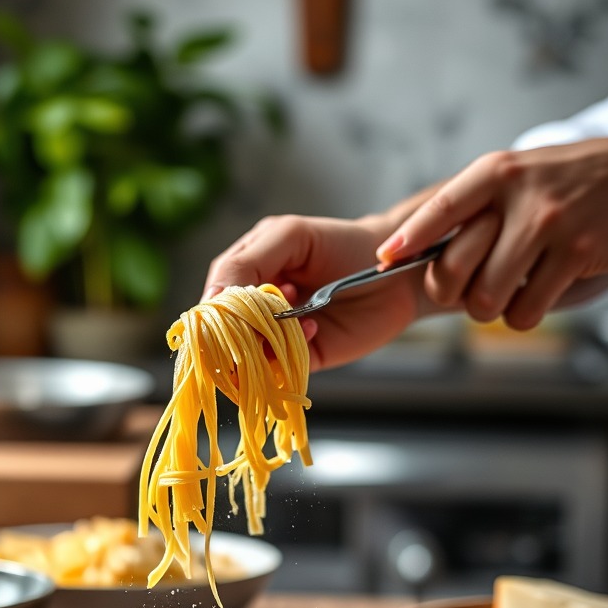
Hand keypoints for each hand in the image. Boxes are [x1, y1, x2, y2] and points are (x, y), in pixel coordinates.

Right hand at [202, 213, 427, 369]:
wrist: (395, 271)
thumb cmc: (342, 244)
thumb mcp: (289, 237)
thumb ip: (247, 261)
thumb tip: (211, 301)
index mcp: (243, 271)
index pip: (213, 299)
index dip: (216, 309)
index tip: (226, 310)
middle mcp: (255, 308)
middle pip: (226, 334)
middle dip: (241, 329)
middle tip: (267, 314)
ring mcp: (277, 336)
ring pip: (249, 357)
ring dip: (267, 341)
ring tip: (296, 316)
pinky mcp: (301, 359)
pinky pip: (280, 370)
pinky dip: (290, 353)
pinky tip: (312, 327)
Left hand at [376, 121, 607, 329]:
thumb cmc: (579, 182)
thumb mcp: (524, 175)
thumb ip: (480, 206)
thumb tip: (423, 249)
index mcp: (496, 173)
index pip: (438, 210)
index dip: (408, 240)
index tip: (384, 260)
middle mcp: (516, 196)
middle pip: (452, 272)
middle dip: (453, 294)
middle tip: (470, 292)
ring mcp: (547, 224)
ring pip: (486, 299)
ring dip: (494, 308)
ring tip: (514, 290)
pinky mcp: (576, 253)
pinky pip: (527, 310)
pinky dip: (527, 314)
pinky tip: (543, 293)